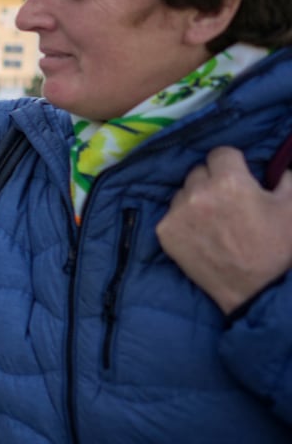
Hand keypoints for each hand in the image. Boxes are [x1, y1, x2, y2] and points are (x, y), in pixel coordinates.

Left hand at [156, 146, 291, 313]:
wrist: (252, 290)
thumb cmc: (275, 248)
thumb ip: (286, 178)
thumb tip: (281, 165)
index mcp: (229, 181)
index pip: (220, 153)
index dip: (232, 163)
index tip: (238, 175)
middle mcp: (198, 192)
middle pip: (199, 171)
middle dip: (212, 180)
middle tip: (228, 200)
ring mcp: (177, 213)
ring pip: (183, 192)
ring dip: (195, 199)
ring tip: (214, 219)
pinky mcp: (164, 232)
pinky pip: (172, 214)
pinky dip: (183, 220)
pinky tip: (200, 233)